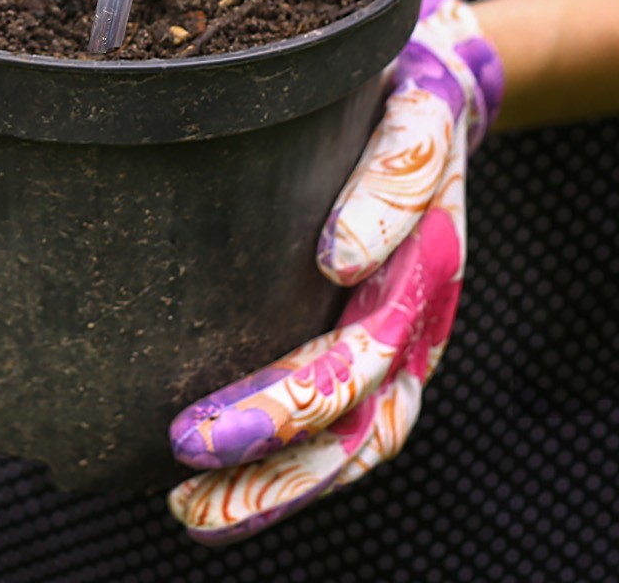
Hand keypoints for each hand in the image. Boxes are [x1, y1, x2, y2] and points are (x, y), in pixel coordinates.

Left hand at [167, 0, 503, 541]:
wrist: (432, 109)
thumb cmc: (398, 105)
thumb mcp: (408, 112)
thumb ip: (389, 170)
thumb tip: (336, 256)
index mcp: (427, 243)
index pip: (387, 294)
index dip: (348, 295)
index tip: (311, 279)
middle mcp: (418, 310)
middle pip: (360, 387)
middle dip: (277, 418)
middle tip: (186, 439)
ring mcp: (399, 348)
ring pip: (353, 442)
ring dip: (277, 484)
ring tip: (192, 513)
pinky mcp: (371, 368)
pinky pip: (337, 446)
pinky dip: (278, 485)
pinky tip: (208, 505)